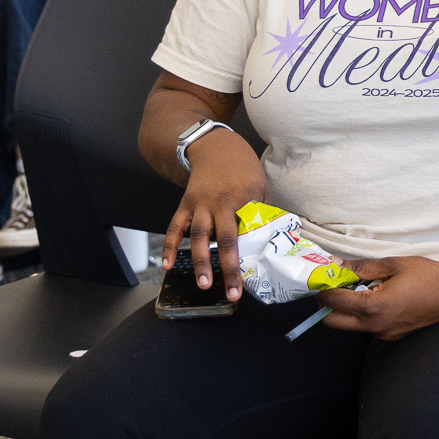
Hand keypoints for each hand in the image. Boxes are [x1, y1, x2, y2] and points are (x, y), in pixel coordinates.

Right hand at [159, 131, 269, 300]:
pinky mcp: (185, 204)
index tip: (255, 276)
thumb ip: (262, 211)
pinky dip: (170, 246)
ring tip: (203, 284)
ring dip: (201, 261)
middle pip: (226, 239)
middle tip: (231, 292)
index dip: (252, 254)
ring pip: (199, 235)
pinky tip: (167, 265)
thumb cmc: (243, 169)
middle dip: (228, 267)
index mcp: (244, 199)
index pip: (250, 232)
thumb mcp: (261, 186)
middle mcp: (220, 203)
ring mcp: (200, 204)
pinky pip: (175, 227)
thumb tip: (271, 238)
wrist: (215, 147)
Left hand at [317, 255, 438, 339]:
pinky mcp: (392, 336)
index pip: (333, 301)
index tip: (323, 275)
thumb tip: (338, 266)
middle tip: (335, 285)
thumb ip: (362, 266)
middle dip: (327, 304)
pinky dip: (365, 314)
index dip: (323, 287)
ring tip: (362, 287)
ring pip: (350, 325)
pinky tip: (380, 297)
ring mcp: (384, 334)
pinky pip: (368, 327)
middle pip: (332, 322)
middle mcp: (375, 326)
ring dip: (347, 309)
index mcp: (373, 307)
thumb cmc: (430, 276)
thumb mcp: (394, 264)